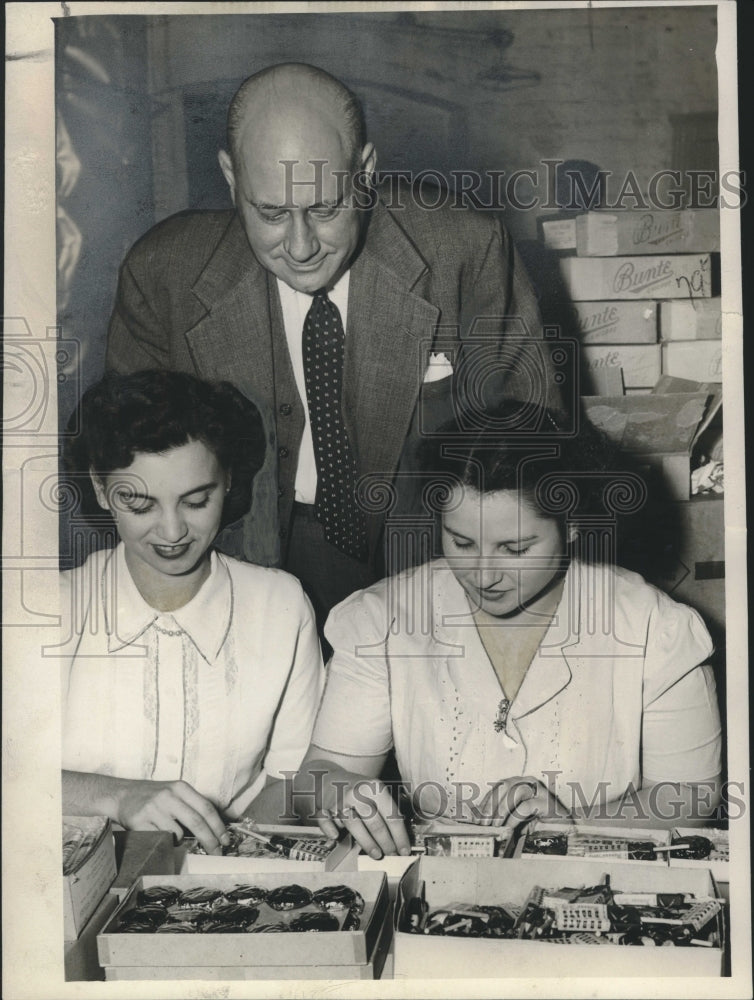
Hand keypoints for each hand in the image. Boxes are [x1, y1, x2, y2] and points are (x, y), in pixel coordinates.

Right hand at [111, 777, 229, 853]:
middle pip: (196, 822)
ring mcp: (154, 808)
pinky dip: (164, 842)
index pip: (206, 808)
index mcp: (181, 787)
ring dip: (180, 841)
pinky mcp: (140, 821)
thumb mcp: (175, 792)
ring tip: (172, 834)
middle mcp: (168, 796)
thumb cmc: (153, 796)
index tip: (225, 840)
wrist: (122, 795)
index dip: (218, 826)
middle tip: (216, 853)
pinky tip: (159, 834)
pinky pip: (160, 839)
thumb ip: (193, 805)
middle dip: (210, 841)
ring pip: (178, 834)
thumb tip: (215, 828)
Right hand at [313, 768, 411, 859]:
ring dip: (366, 842)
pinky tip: (336, 836)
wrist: (329, 778)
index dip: (399, 835)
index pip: (390, 814)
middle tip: (393, 855)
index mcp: (373, 787)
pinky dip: (330, 829)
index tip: (405, 850)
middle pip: (374, 822)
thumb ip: (389, 809)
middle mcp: (355, 793)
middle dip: (386, 842)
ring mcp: (338, 801)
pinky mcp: (323, 809)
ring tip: (377, 854)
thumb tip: (403, 837)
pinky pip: (326, 821)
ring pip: (354, 824)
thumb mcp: (376, 790)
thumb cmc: (357, 790)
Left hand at [477, 775, 572, 827]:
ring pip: (514, 791)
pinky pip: (525, 806)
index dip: (485, 802)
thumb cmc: (540, 825)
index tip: (476, 819)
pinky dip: (513, 818)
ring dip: (500, 809)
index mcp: (519, 784)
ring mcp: (539, 790)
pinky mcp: (547, 803)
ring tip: (494, 826)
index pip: (497, 788)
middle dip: (490, 805)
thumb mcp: (518, 819)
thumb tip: (483, 823)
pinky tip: (508, 828)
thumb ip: (504, 817)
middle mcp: (528, 782)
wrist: (567, 831)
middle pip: (504, 785)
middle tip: (483, 824)